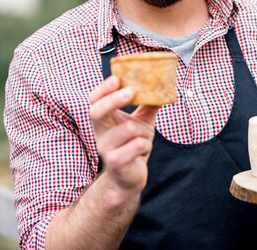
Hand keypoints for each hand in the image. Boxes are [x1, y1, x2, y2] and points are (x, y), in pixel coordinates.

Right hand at [89, 75, 159, 192]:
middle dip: (113, 100)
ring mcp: (105, 149)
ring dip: (143, 130)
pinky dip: (145, 145)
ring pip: (128, 129)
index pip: (94, 101)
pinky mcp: (115, 162)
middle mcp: (100, 133)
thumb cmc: (133, 145)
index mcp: (103, 121)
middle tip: (131, 91)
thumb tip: (162, 86)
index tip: (117, 78)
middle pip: (96, 112)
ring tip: (145, 136)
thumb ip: (148, 105)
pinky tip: (144, 149)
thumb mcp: (141, 122)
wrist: (129, 177)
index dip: (102, 89)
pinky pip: (136, 145)